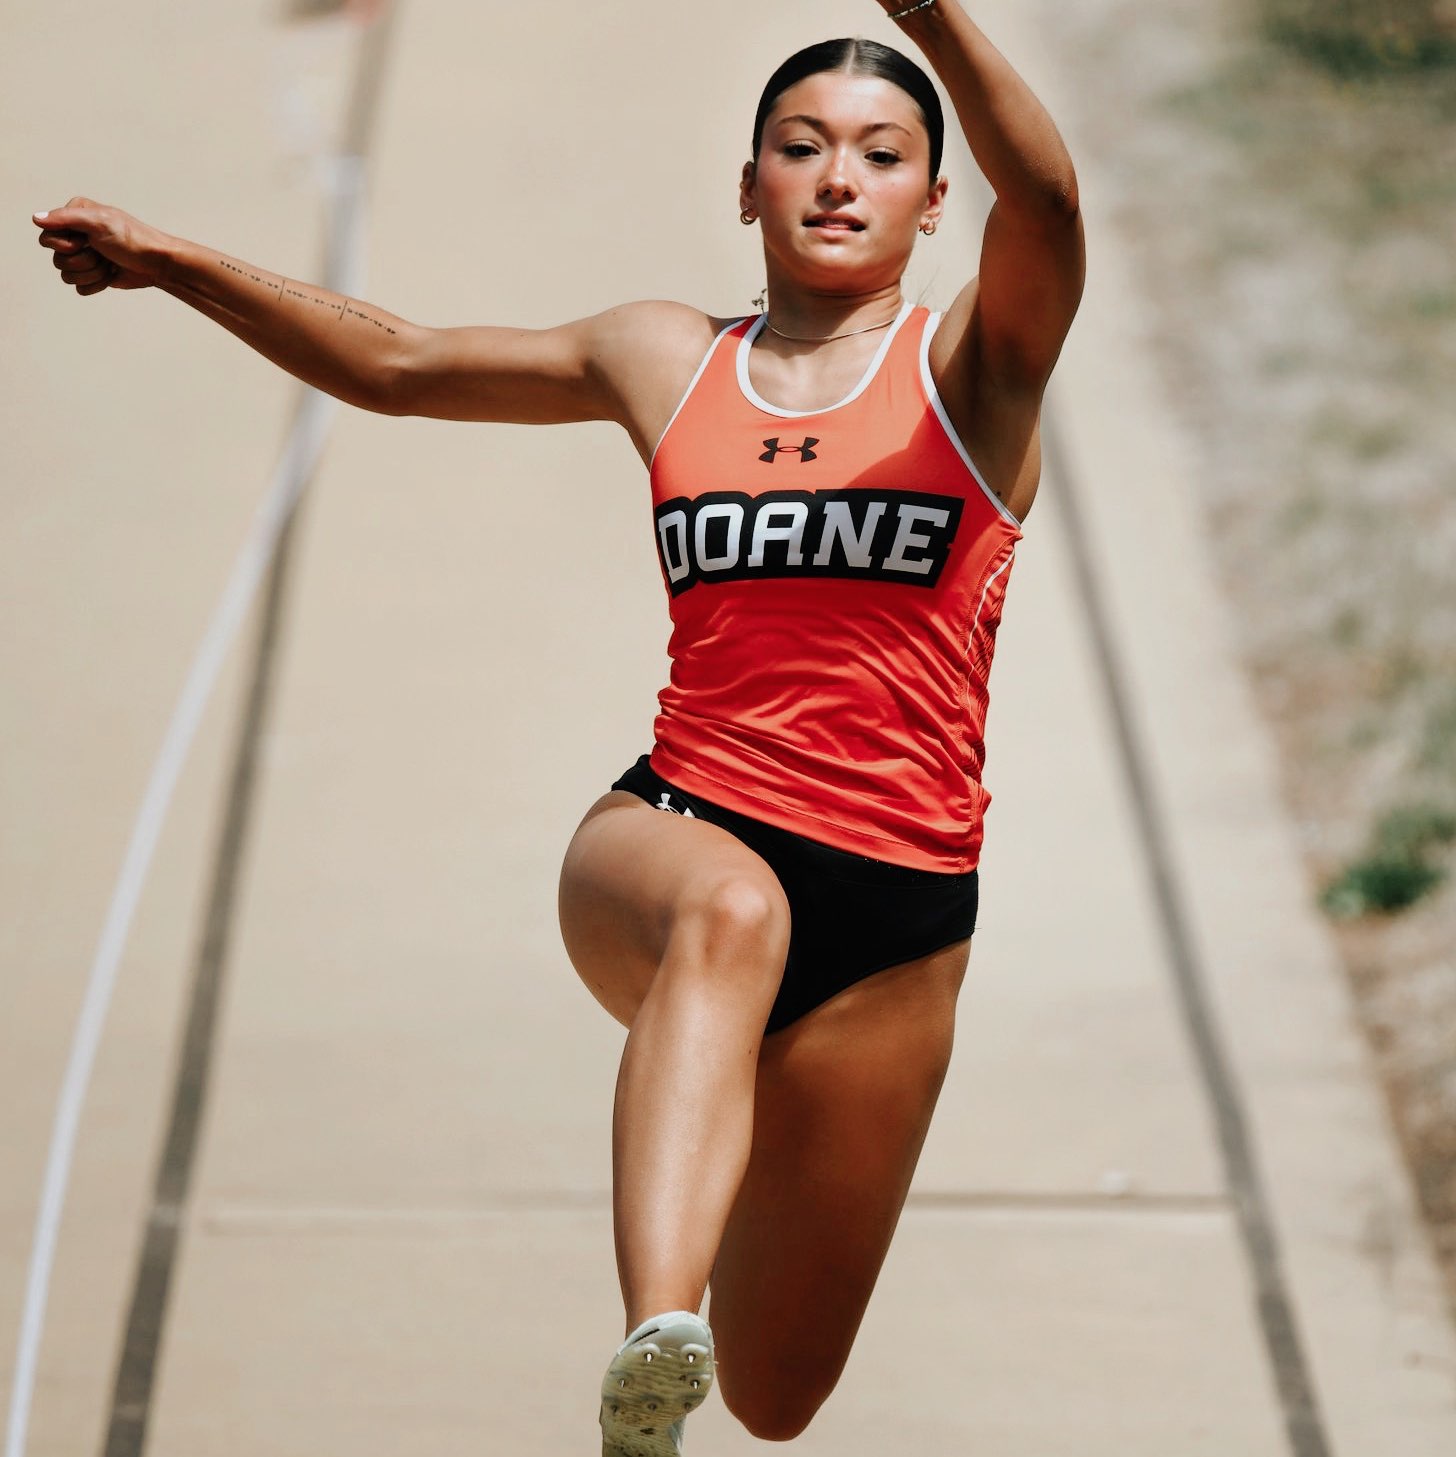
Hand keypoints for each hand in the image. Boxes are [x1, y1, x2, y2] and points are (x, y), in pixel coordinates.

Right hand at [33, 197, 173, 295]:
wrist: (156, 264)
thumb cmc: (132, 239)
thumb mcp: (99, 222)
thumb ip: (66, 218)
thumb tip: (36, 219)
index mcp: (73, 216)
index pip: (47, 238)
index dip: (66, 246)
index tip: (86, 242)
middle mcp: (74, 235)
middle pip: (57, 260)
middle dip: (83, 261)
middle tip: (103, 254)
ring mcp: (83, 256)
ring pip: (67, 276)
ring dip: (92, 274)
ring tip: (109, 264)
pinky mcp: (92, 275)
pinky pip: (80, 288)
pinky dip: (97, 285)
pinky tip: (111, 275)